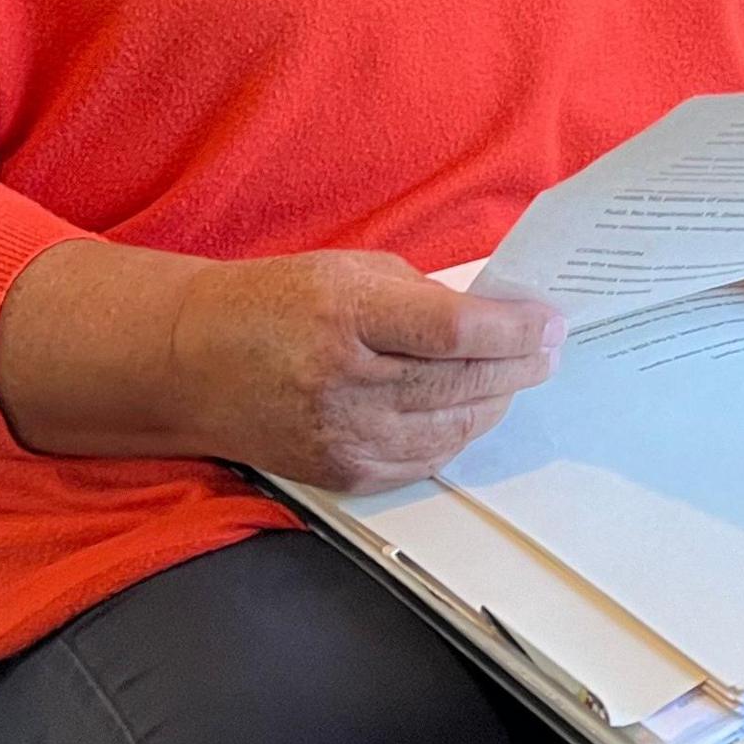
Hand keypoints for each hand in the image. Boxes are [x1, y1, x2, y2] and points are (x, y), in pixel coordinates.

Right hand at [171, 252, 562, 490]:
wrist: (193, 362)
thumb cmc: (275, 302)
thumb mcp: (350, 270)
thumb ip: (422, 296)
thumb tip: (495, 318)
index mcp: (347, 316)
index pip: (456, 330)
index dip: (514, 330)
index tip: (550, 322)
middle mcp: (345, 382)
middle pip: (461, 383)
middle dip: (519, 366)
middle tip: (548, 350)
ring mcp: (342, 435)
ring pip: (452, 428)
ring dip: (494, 402)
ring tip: (515, 377)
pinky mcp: (341, 472)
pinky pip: (423, 460)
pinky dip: (456, 435)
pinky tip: (469, 411)